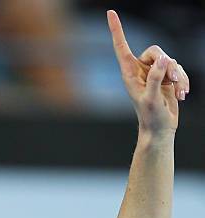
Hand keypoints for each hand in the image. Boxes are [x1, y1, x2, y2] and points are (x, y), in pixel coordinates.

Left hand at [107, 9, 188, 134]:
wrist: (160, 130)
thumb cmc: (151, 118)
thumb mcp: (152, 100)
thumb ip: (156, 79)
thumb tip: (163, 60)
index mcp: (129, 75)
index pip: (122, 48)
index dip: (117, 30)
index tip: (110, 12)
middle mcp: (140, 71)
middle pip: (156, 51)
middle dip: (168, 63)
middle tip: (173, 79)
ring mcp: (154, 74)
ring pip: (170, 60)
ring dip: (178, 76)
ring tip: (178, 94)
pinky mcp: (166, 78)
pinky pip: (178, 69)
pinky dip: (182, 81)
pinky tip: (182, 96)